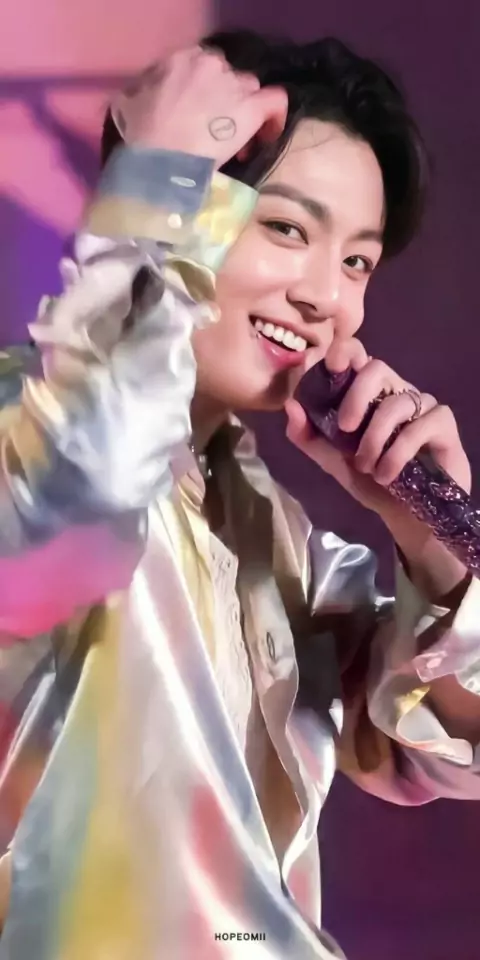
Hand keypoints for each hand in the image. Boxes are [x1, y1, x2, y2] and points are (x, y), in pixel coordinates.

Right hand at [112, 47, 286, 168]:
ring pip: (250, 90)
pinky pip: (276, 101)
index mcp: (181, 58)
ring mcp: (233, 85)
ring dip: (244, 111)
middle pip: (228, 77)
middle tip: (215, 131)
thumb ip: (147, 89)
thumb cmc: (139, 138)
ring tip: (235, 140)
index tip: (199, 115)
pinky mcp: (251, 108)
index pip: (202, 66)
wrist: (159, 163)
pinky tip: (266, 136)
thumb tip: (151, 92)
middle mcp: (210, 64)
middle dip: (224, 102)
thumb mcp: (130, 102)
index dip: (204, 90)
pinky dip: (275, 117)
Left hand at [285, 339, 470, 517]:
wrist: (403, 514)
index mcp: (367, 393)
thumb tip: (290, 406)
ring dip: (375, 439)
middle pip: (377, 368)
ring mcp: (422, 405)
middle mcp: (395, 391)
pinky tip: (388, 473)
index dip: (344, 352)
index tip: (330, 365)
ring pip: (397, 403)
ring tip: (367, 468)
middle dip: (356, 396)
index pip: (357, 356)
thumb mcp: (331, 460)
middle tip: (345, 428)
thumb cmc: (370, 480)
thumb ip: (308, 436)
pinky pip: (421, 425)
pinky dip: (399, 452)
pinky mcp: (443, 423)